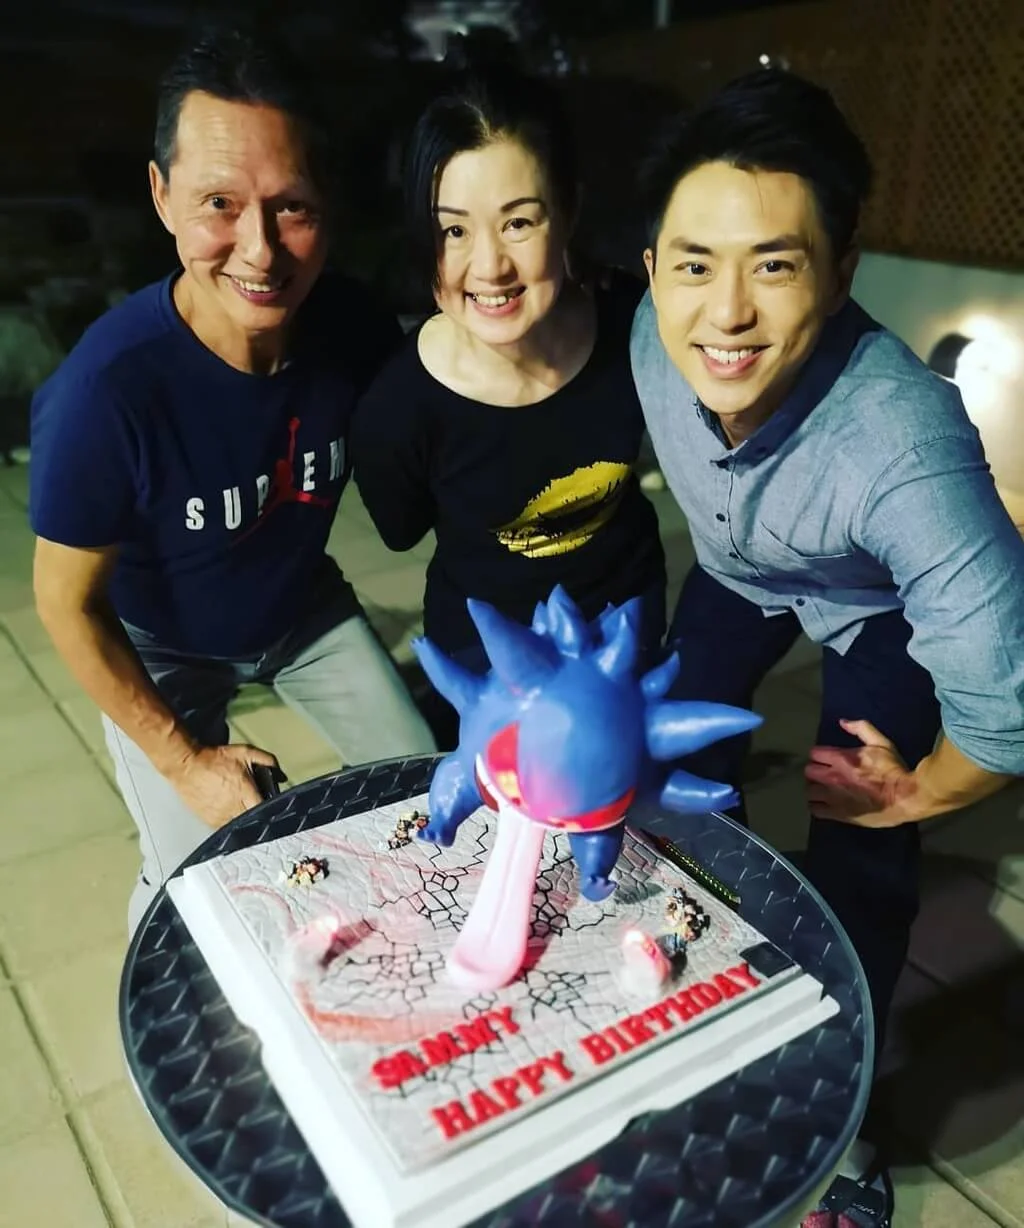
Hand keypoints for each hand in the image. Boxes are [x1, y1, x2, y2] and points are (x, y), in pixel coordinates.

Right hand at [164, 744, 280, 827]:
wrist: (186, 765)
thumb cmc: (215, 758)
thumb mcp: (245, 752)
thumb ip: (268, 760)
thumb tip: (282, 776)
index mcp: (245, 792)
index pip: (264, 810)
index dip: (271, 811)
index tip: (274, 807)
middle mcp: (233, 808)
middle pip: (252, 820)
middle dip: (257, 815)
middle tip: (257, 806)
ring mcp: (220, 816)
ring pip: (238, 825)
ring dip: (243, 819)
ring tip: (242, 808)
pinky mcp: (208, 820)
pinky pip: (224, 827)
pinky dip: (229, 821)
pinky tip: (229, 811)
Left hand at [804, 718, 919, 827]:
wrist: (905, 797)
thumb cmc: (893, 769)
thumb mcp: (881, 743)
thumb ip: (861, 728)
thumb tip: (842, 722)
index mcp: (840, 758)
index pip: (814, 753)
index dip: (819, 755)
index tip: (826, 759)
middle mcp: (832, 777)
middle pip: (809, 772)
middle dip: (815, 771)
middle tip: (824, 774)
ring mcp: (833, 797)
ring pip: (809, 791)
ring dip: (815, 789)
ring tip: (823, 790)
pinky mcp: (838, 814)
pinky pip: (815, 809)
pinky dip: (817, 806)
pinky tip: (824, 805)